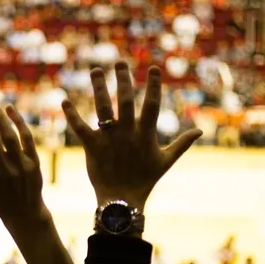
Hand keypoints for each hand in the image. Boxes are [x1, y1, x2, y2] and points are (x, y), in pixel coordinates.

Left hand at [62, 62, 200, 208]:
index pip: (151, 104)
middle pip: (124, 100)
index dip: (154, 86)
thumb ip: (182, 144)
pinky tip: (64, 101)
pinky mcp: (92, 147)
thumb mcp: (165, 161)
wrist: (122, 201)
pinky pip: (80, 128)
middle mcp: (127, 133)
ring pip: (102, 109)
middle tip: (119, 62)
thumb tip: (200, 131)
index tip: (154, 68)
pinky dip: (71, 115)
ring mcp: (109, 139)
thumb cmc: (145, 180)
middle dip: (123, 79)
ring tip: (95, 70)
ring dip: (98, 88)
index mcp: (145, 134)